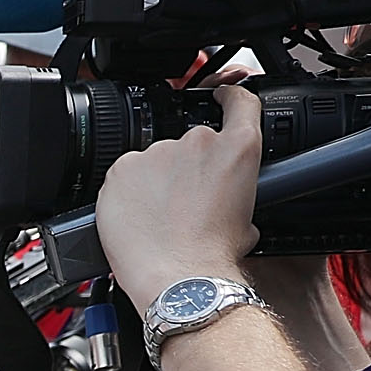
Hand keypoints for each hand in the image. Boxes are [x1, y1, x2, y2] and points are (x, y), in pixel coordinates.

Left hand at [96, 82, 259, 310]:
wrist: (179, 275)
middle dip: (185, 168)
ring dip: (155, 181)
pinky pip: (125, 174)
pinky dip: (128, 191)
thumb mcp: (248, 216)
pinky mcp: (122, 169)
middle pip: (189, 142)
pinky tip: (136, 216)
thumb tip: (229, 196)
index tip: (222, 94)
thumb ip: (238, 187)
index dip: (230, 94)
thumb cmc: (213, 254)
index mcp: (237, 148)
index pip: (238, 102)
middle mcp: (197, 142)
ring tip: (158, 218)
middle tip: (183, 203)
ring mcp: (156, 153)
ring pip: (154, 160)